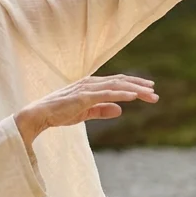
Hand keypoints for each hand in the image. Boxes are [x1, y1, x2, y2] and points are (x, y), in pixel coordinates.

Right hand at [15, 74, 157, 141]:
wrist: (39, 115)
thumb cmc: (59, 113)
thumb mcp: (85, 113)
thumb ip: (101, 110)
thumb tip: (120, 111)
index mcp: (91, 85)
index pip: (117, 82)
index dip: (134, 85)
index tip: (148, 90)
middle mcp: (90, 83)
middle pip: (120, 81)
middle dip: (139, 86)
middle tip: (155, 94)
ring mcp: (87, 88)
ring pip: (117, 86)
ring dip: (135, 90)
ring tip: (150, 95)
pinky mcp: (83, 96)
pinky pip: (106, 94)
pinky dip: (121, 94)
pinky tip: (134, 97)